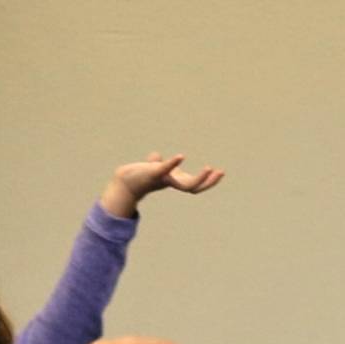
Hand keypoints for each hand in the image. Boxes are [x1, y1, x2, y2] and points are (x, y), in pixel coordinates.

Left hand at [101, 152, 224, 217]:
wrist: (124, 182)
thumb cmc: (139, 176)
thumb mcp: (152, 169)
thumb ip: (156, 163)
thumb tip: (156, 156)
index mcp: (175, 181)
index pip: (195, 185)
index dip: (208, 181)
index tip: (220, 172)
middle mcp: (172, 183)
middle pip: (194, 187)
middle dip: (209, 182)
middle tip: (220, 172)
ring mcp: (164, 179)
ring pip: (186, 185)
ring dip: (199, 178)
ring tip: (209, 168)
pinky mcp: (153, 173)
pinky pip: (165, 169)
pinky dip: (172, 163)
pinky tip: (181, 156)